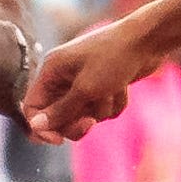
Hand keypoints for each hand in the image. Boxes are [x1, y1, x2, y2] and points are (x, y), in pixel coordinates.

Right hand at [22, 14, 156, 143]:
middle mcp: (63, 76)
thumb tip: (35, 127)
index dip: (42, 127)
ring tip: (112, 91)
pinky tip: (122, 88)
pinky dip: (113, 104)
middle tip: (91, 122)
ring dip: (100, 111)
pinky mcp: (103, 87)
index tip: (58, 140)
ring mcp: (84, 81)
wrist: (147, 41)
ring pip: (83, 115)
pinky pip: (102, 110)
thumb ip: (60, 111)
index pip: (32, 107)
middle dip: (76, 122)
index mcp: (51, 70)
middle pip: (58, 117)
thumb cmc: (114, 58)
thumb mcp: (85, 89)